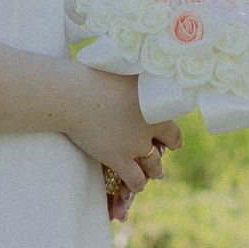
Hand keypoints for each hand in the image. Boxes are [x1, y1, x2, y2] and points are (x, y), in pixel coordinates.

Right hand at [67, 67, 179, 208]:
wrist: (74, 94)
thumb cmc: (93, 75)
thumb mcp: (123, 68)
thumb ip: (136, 74)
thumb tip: (141, 60)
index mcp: (156, 103)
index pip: (174, 122)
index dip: (172, 133)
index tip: (171, 139)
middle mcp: (151, 125)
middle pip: (168, 142)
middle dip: (164, 150)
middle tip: (161, 154)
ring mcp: (136, 144)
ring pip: (154, 165)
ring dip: (155, 170)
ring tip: (155, 173)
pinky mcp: (119, 158)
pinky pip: (136, 179)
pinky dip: (137, 184)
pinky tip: (135, 187)